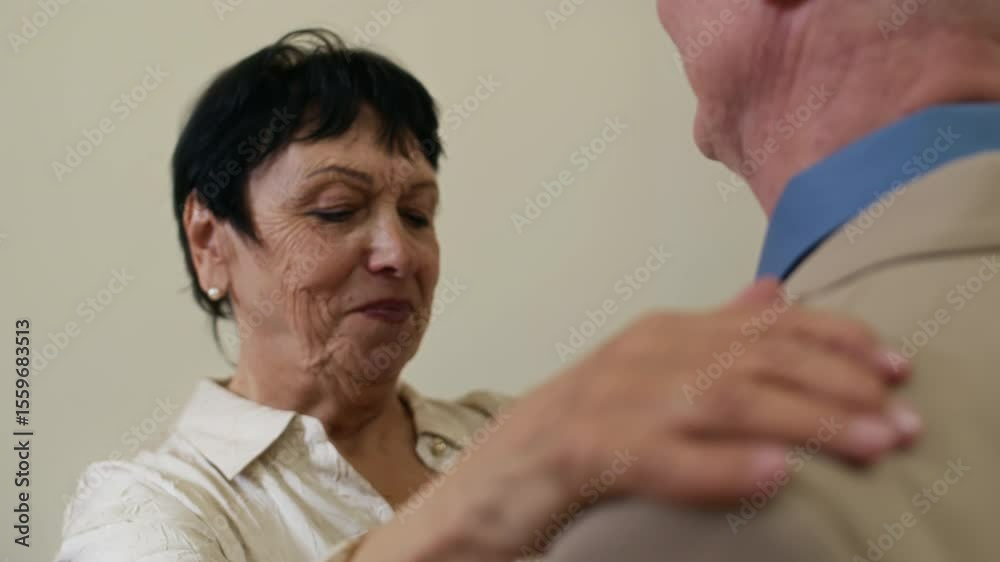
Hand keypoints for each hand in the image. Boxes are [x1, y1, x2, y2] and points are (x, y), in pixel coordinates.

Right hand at [514, 278, 916, 505]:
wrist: (487, 483)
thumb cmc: (577, 432)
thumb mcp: (648, 372)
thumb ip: (712, 334)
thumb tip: (775, 293)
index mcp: (662, 334)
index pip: (764, 323)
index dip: (836, 339)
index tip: (896, 365)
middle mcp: (640, 356)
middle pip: (753, 358)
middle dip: (836, 384)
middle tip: (900, 419)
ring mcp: (609, 400)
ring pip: (721, 401)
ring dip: (804, 421)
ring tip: (866, 444)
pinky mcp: (581, 452)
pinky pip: (660, 456)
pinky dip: (719, 466)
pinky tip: (772, 475)